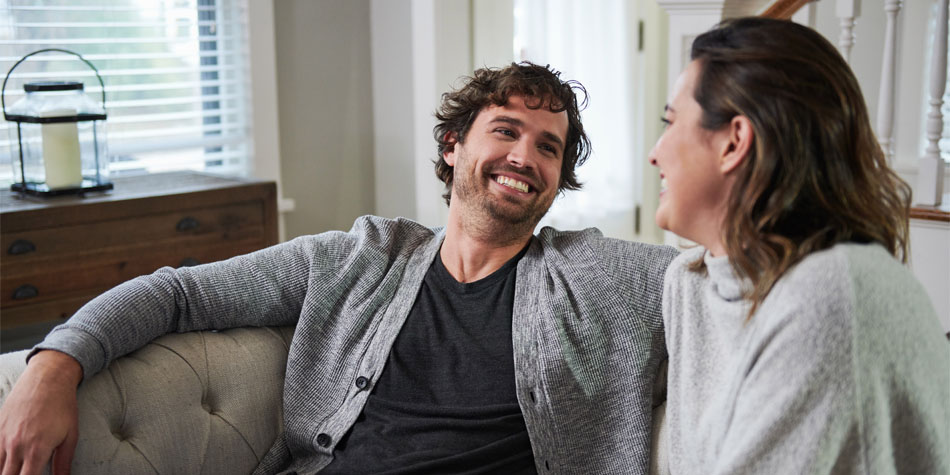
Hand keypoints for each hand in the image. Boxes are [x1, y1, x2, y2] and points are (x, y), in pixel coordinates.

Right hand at [0, 350, 81, 474]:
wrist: (47, 378)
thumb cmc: (63, 406)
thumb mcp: (70, 435)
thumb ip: (63, 463)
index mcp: (37, 450)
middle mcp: (16, 446)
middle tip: (24, 473)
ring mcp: (3, 437)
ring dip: (5, 471)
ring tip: (15, 469)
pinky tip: (5, 462)